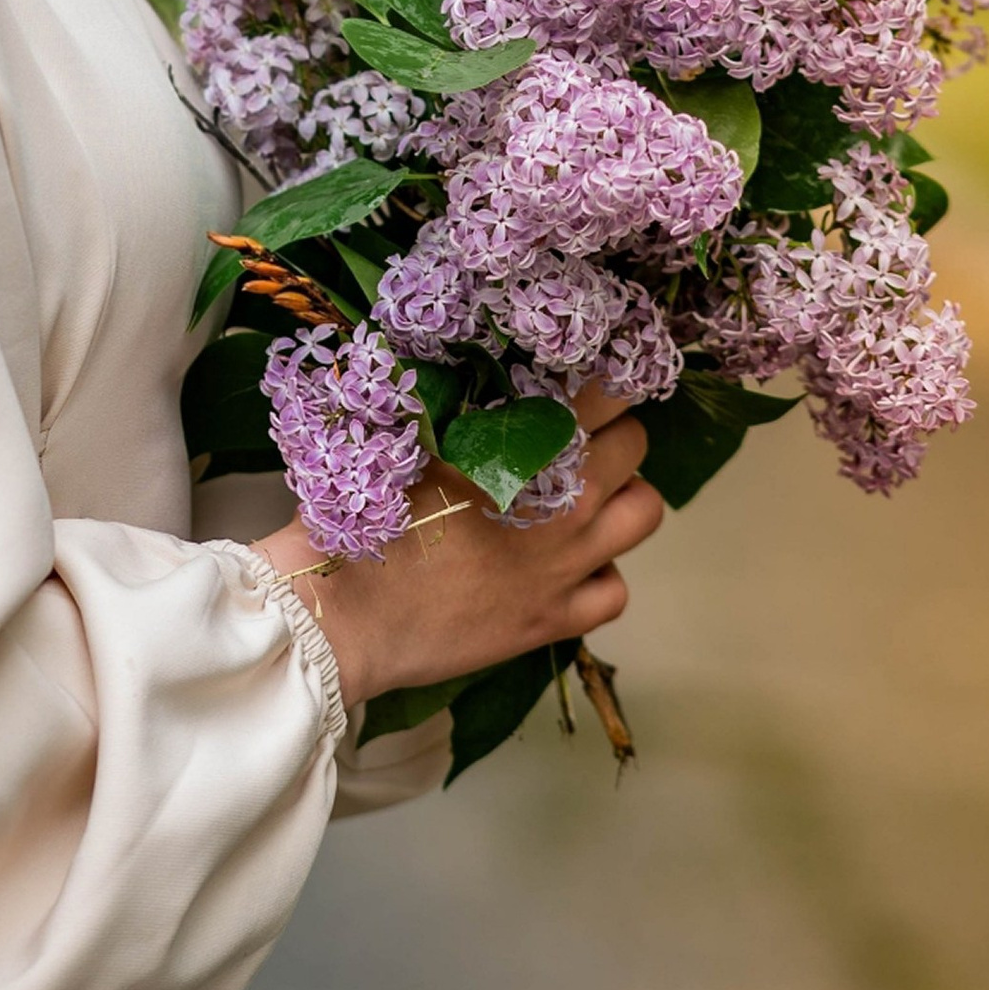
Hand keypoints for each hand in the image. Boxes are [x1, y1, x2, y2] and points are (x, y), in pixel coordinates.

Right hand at [256, 391, 664, 716]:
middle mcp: (563, 504)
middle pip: (635, 445)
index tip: (590, 375)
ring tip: (586, 496)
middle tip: (575, 436)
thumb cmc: (360, 516)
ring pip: (644, 514)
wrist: (343, 614)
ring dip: (623, 496)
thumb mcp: (404, 437)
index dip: (606, 375)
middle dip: (611, 431)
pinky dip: (602, 573)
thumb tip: (482, 370)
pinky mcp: (553, 619)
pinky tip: (568, 564)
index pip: (606, 390)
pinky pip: (617, 590)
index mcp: (524, 448)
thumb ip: (456, 402)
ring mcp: (564, 566)